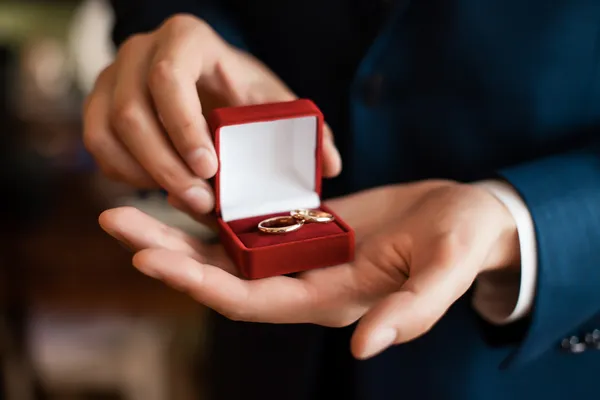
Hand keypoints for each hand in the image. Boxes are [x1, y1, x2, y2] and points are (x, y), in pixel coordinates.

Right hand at [83, 14, 341, 215]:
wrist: (208, 83)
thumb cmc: (241, 92)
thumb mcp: (274, 102)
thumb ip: (305, 129)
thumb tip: (330, 165)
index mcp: (187, 39)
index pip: (169, 76)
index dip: (183, 126)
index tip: (209, 169)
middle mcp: (140, 51)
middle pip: (131, 109)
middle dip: (166, 165)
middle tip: (201, 202)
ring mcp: (112, 76)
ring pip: (107, 131)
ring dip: (144, 175)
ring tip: (185, 200)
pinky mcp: (98, 104)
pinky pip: (97, 145)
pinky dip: (124, 174)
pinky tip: (158, 186)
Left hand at [98, 180, 518, 358]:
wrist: (466, 217)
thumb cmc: (460, 244)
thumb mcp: (443, 274)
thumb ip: (410, 312)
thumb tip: (364, 350)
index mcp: (329, 299)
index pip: (250, 300)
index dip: (199, 284)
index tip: (147, 259)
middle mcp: (305, 281)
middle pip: (222, 274)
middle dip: (167, 253)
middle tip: (115, 220)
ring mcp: (303, 252)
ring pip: (228, 246)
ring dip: (180, 229)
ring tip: (131, 201)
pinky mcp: (308, 225)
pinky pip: (253, 218)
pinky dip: (217, 207)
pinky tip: (187, 186)